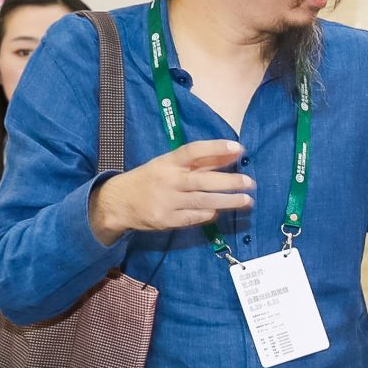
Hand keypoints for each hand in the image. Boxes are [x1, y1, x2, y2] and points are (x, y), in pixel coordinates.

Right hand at [90, 140, 253, 242]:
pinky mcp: (166, 220)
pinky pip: (193, 217)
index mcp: (168, 162)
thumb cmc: (149, 179)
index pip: (193, 151)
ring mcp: (167, 201)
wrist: (118, 203)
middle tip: (250, 182)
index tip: (237, 147)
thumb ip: (198, 162)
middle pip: (202, 180)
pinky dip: (208, 214)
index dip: (215, 148)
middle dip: (229, 181)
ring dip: (227, 201)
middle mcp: (168, 180)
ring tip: (246, 200)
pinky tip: (219, 211)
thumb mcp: (168, 164)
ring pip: (202, 201)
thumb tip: (231, 153)